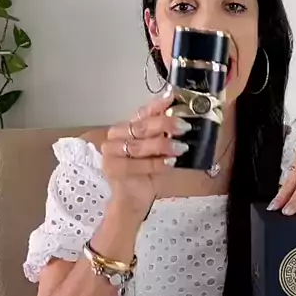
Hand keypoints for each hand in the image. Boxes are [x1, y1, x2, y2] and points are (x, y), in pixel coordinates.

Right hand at [102, 89, 190, 220]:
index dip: (157, 105)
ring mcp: (111, 153)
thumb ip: (165, 134)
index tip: (172, 97)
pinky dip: (156, 163)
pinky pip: (137, 164)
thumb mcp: (159, 150)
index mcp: (127, 127)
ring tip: (180, 147)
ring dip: (162, 145)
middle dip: (164, 124)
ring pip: (138, 145)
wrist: (133, 198)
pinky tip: (170, 162)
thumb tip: (183, 119)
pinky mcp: (113, 169)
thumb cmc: (147, 172)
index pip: (143, 112)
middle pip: (141, 127)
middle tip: (184, 126)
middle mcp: (116, 136)